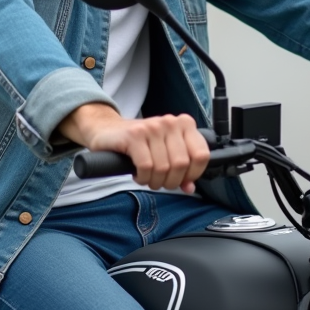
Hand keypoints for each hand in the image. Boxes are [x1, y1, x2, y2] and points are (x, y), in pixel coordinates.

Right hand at [58, 104, 210, 191]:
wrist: (107, 130)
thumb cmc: (140, 143)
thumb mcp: (165, 152)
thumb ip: (181, 169)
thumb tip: (190, 187)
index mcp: (184, 124)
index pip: (202, 155)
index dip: (194, 174)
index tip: (182, 179)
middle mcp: (169, 122)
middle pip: (181, 164)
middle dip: (171, 181)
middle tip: (160, 182)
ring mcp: (152, 127)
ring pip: (163, 168)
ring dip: (154, 181)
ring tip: (147, 177)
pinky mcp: (134, 135)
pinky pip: (146, 167)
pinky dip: (142, 177)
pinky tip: (138, 174)